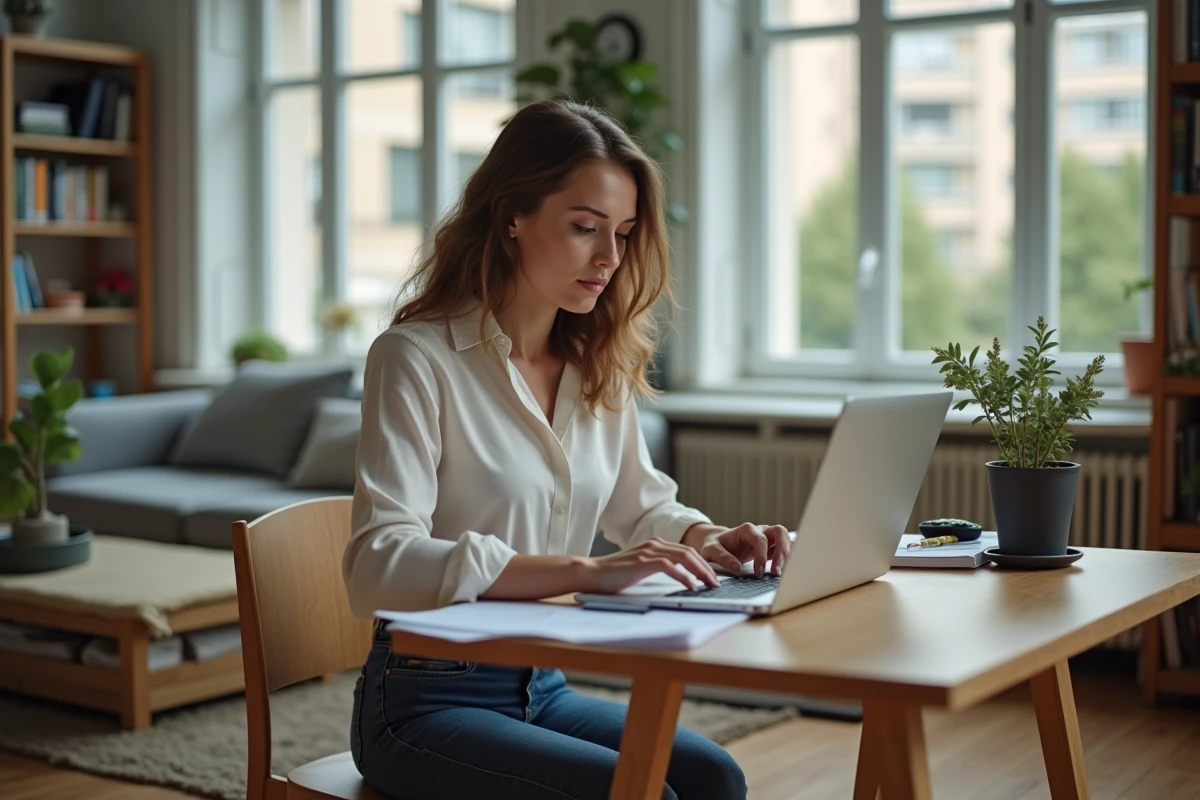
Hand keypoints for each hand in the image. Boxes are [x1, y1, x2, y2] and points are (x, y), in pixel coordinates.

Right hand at [582, 538, 720, 593]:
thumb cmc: (614, 574)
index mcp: (655, 544)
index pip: (687, 551)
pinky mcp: (642, 563)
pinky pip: (670, 567)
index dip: (702, 563)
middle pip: (690, 552)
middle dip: (707, 567)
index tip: (712, 576)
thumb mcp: (640, 567)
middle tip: (717, 582)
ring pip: (684, 557)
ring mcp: (648, 552)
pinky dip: (683, 577)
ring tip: (709, 585)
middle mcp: (654, 544)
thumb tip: (678, 578)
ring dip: (700, 571)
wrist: (591, 573)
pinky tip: (690, 587)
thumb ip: (656, 567)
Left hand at [682, 522, 791, 577]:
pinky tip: (781, 573)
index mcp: (746, 530)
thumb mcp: (710, 550)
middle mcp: (760, 530)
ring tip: (780, 574)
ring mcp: (767, 538)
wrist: (717, 543)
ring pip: (786, 539)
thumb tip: (736, 568)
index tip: (758, 572)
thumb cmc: (714, 546)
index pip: (760, 539)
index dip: (761, 555)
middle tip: (777, 572)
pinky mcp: (771, 548)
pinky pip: (783, 550)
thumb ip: (721, 557)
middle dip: (782, 552)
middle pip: (780, 532)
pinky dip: (786, 559)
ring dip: (787, 555)